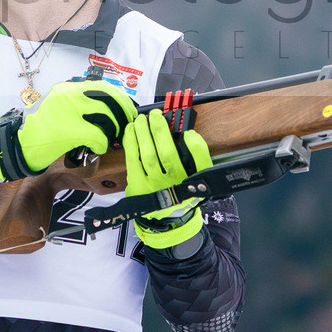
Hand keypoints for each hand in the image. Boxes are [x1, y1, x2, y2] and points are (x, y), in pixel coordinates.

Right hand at [0, 80, 134, 180]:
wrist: (18, 143)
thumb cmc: (40, 129)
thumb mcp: (59, 106)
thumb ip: (80, 103)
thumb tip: (108, 106)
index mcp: (68, 89)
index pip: (104, 87)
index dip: (120, 99)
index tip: (127, 109)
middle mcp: (69, 95)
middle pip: (110, 99)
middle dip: (124, 113)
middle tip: (127, 124)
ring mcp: (69, 111)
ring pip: (107, 116)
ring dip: (114, 129)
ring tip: (112, 137)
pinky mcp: (68, 129)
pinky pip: (97, 135)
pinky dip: (102, 143)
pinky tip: (98, 148)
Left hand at [123, 109, 212, 248]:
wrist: (166, 217)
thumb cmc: (182, 190)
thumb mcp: (198, 178)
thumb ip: (200, 157)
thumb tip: (190, 135)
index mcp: (191, 183)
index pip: (198, 163)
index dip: (195, 146)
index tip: (188, 132)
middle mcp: (172, 186)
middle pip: (168, 154)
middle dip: (160, 130)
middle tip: (155, 114)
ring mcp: (153, 186)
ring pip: (148, 155)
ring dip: (143, 133)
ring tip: (141, 119)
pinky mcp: (137, 186)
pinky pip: (132, 160)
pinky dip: (131, 142)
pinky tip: (131, 129)